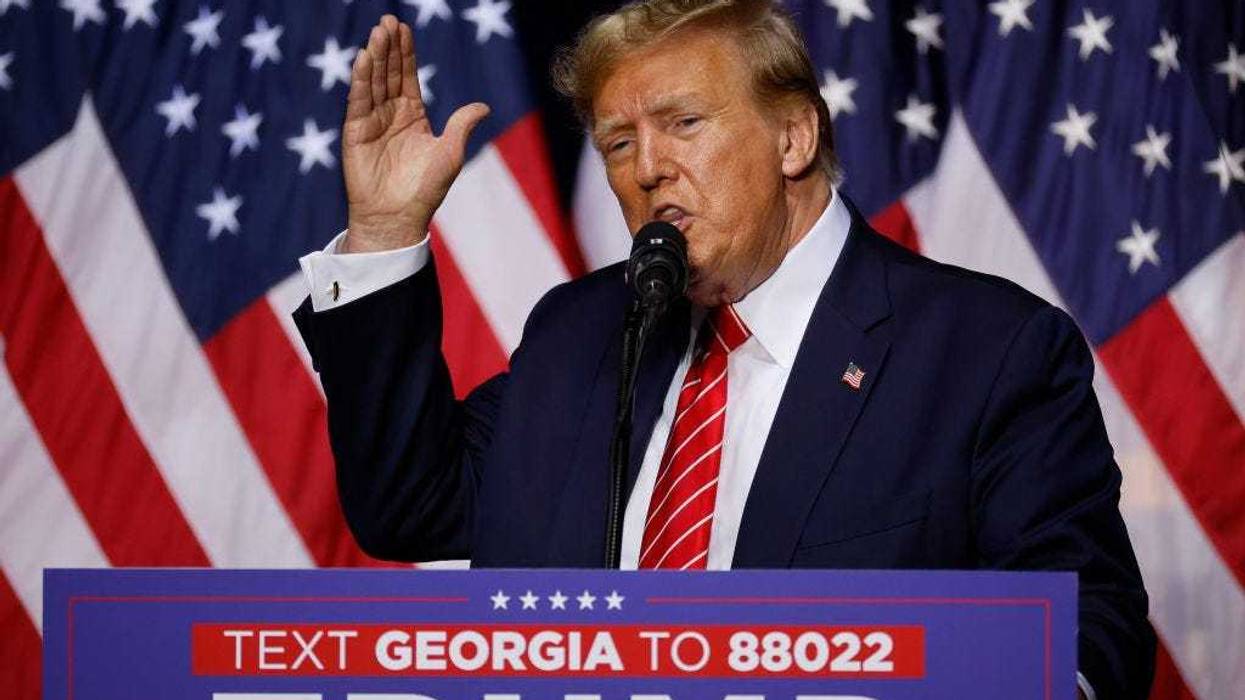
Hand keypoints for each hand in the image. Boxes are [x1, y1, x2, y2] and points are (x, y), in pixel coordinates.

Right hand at [341, 14, 489, 252]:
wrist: (399, 217)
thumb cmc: (425, 189)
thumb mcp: (450, 153)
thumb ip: (462, 125)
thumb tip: (484, 106)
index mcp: (412, 116)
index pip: (407, 76)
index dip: (405, 53)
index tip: (404, 28)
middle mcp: (390, 114)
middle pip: (388, 73)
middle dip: (388, 48)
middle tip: (387, 22)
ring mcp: (371, 122)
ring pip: (373, 83)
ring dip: (374, 58)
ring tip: (377, 34)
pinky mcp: (356, 133)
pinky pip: (358, 102)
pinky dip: (360, 81)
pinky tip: (363, 61)